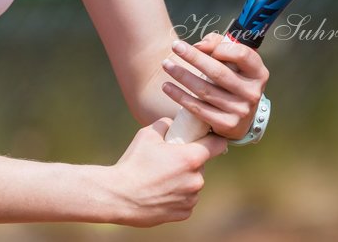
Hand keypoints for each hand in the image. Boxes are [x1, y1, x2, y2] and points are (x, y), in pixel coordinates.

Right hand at [103, 119, 227, 225]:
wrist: (119, 195)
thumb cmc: (133, 163)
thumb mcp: (147, 134)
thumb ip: (165, 124)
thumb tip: (172, 123)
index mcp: (190, 158)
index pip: (217, 145)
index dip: (214, 139)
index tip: (208, 138)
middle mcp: (196, 179)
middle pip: (200, 165)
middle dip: (188, 161)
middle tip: (168, 160)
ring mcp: (191, 198)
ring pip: (193, 183)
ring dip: (183, 179)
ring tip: (160, 178)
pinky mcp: (184, 213)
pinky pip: (186, 199)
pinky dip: (177, 195)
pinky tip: (160, 191)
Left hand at [161, 33, 269, 139]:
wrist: (239, 114)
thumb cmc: (232, 77)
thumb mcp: (232, 59)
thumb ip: (218, 44)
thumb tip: (199, 46)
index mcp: (258, 73)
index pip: (242, 54)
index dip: (222, 48)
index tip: (201, 45)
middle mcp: (253, 92)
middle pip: (219, 72)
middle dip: (194, 58)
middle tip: (175, 46)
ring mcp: (241, 111)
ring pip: (205, 90)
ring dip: (182, 76)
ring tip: (166, 65)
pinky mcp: (228, 125)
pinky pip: (199, 109)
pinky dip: (180, 97)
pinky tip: (167, 87)